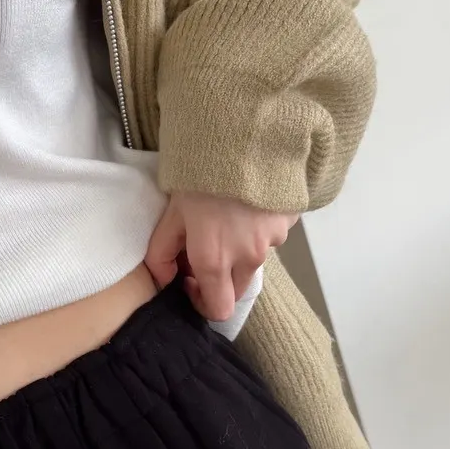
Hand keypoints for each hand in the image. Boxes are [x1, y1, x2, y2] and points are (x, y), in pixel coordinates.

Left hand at [145, 191, 297, 320]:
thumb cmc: (199, 177)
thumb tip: (163, 279)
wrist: (242, 139)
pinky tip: (248, 203)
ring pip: (255, 259)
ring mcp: (272, 241)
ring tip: (229, 215)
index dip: (203, 302)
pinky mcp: (288, 222)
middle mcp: (248, 258)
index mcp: (215, 262)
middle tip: (208, 247)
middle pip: (238, 288)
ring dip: (241, 249)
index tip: (191, 279)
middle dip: (222, 278)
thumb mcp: (171, 214)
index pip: (219, 309)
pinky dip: (259, 228)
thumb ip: (161, 253)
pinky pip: (272, 234)